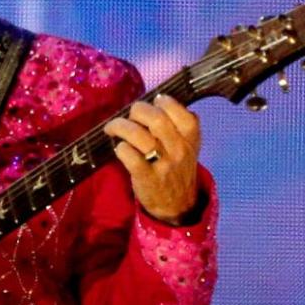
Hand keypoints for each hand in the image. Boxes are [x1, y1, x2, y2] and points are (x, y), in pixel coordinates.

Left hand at [102, 94, 201, 224]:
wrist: (177, 205)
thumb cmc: (177, 168)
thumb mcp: (188, 146)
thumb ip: (179, 124)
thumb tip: (159, 99)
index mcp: (191, 137)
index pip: (180, 110)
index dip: (163, 102)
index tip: (153, 103)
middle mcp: (179, 149)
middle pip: (156, 119)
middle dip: (137, 111)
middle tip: (130, 115)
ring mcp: (163, 165)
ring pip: (138, 135)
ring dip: (120, 126)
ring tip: (113, 128)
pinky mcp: (146, 178)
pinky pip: (129, 155)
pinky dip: (120, 148)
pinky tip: (119, 148)